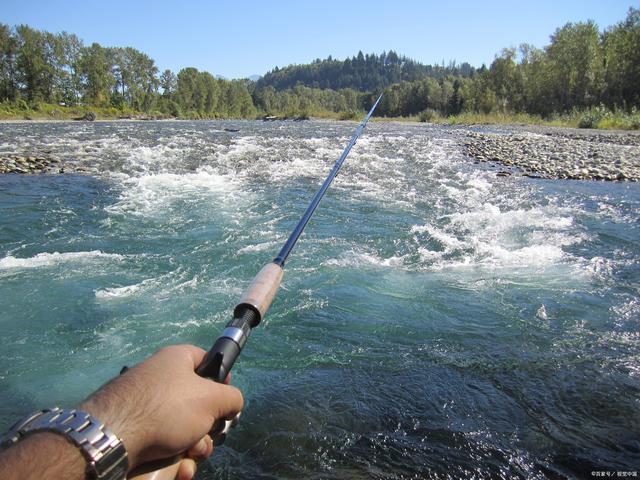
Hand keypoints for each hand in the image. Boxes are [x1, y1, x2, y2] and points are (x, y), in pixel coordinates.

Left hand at [79, 345, 242, 471]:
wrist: (112, 436)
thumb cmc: (167, 408)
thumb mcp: (212, 399)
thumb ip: (232, 398)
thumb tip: (232, 404)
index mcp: (176, 359)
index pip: (205, 359)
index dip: (220, 377)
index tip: (225, 397)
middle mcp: (158, 377)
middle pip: (195, 401)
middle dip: (207, 426)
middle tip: (207, 437)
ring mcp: (143, 404)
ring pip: (181, 426)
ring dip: (194, 446)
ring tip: (189, 456)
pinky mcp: (132, 428)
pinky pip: (162, 441)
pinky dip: (173, 456)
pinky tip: (177, 468)